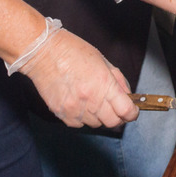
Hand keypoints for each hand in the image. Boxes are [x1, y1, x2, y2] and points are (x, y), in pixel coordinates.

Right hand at [19, 28, 138, 128]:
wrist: (43, 53)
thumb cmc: (72, 51)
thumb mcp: (102, 60)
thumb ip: (117, 80)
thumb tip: (128, 96)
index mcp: (103, 84)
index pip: (126, 111)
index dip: (132, 112)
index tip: (132, 110)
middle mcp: (90, 100)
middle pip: (113, 122)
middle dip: (118, 116)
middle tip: (115, 108)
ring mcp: (75, 109)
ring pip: (96, 124)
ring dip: (99, 116)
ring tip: (92, 99)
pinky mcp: (62, 115)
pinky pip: (80, 124)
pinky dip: (83, 117)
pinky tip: (79, 102)